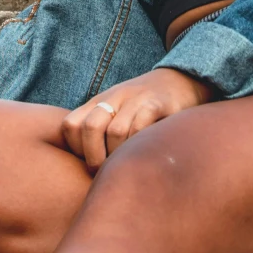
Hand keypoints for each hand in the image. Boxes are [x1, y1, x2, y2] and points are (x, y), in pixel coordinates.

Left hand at [60, 68, 210, 171]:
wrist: (181, 80)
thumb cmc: (146, 108)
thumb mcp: (118, 112)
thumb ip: (100, 131)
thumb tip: (83, 168)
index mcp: (99, 101)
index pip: (70, 126)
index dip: (75, 149)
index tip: (90, 162)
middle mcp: (114, 97)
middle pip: (89, 127)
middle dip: (94, 157)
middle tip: (105, 172)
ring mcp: (136, 99)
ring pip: (115, 131)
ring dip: (118, 155)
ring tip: (126, 165)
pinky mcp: (157, 104)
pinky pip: (140, 128)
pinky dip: (138, 146)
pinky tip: (144, 154)